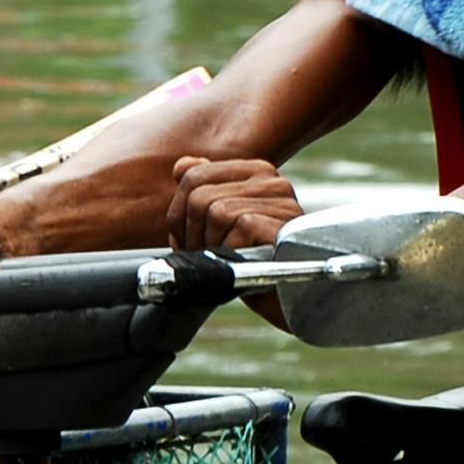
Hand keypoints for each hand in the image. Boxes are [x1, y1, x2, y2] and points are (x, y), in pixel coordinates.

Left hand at [168, 156, 300, 251]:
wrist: (285, 298)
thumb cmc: (251, 263)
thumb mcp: (219, 225)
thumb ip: (201, 190)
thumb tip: (181, 165)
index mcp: (253, 172)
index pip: (193, 176)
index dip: (179, 216)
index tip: (190, 241)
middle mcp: (271, 180)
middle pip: (199, 196)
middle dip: (192, 235)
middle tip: (208, 256)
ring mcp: (281, 201)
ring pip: (216, 211)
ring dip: (212, 246)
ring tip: (227, 260)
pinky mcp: (284, 223)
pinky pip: (237, 227)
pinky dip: (232, 252)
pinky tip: (245, 262)